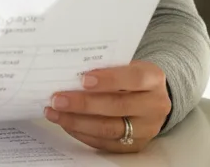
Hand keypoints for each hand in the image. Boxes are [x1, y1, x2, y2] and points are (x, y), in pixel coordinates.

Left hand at [44, 60, 170, 153]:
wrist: (151, 98)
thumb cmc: (129, 77)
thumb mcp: (125, 65)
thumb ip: (105, 68)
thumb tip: (68, 74)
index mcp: (154, 79)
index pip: (134, 78)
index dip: (109, 79)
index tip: (83, 79)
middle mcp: (155, 105)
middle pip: (117, 106)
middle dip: (84, 104)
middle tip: (58, 99)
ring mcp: (147, 129)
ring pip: (109, 128)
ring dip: (77, 121)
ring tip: (54, 113)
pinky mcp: (135, 145)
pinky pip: (105, 143)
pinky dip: (81, 133)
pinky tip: (65, 123)